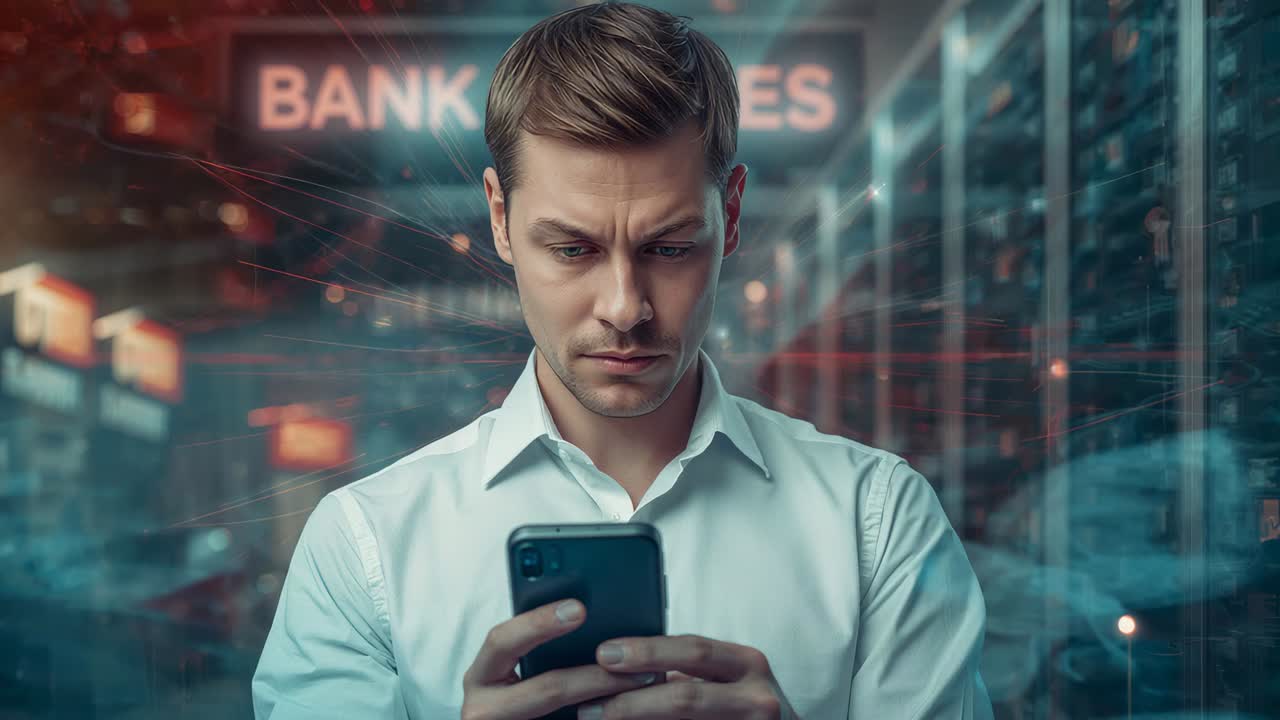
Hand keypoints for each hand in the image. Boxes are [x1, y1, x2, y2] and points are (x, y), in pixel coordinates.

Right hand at [461, 599, 661, 719]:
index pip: (503, 640)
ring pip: (562, 713)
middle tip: (627, 657)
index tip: (579, 609)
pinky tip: (626, 705)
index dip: (539, 622)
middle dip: (593, 674)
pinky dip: (600, 717)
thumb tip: (580, 612)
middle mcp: (486, 707)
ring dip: (607, 697)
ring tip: (641, 681)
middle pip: (547, 687)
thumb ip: (532, 647)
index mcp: (481, 675)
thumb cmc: (510, 698)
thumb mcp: (509, 669)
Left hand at [575, 634, 797, 718]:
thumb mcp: (728, 679)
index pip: (692, 650)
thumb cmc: (744, 708)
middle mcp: (758, 697)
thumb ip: (687, 670)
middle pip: (685, 696)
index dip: (646, 652)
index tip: (603, 654)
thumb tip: (618, 662)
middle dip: (630, 701)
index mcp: (748, 663)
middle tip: (587, 706)